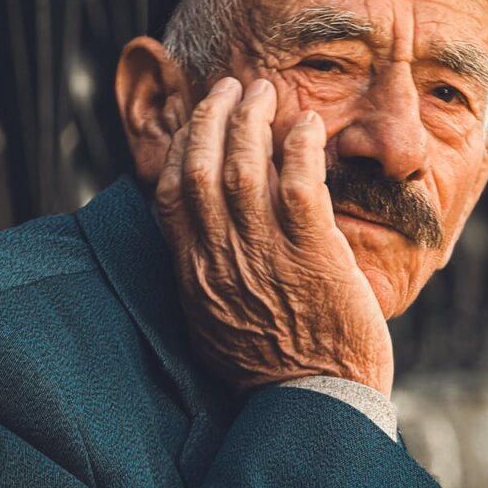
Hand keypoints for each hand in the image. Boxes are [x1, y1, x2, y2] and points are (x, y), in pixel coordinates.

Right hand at [155, 77, 393, 395]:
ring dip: (252, 119)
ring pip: (244, 166)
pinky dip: (300, 147)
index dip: (181, 145)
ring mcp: (265, 253)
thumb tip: (208, 234)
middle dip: (212, 116)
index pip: (171, 193)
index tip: (196, 119)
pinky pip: (298, 184)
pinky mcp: (312, 253)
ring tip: (264, 91)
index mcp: (194, 273)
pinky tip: (308, 125)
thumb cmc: (275, 362)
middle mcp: (220, 258)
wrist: (316, 401)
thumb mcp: (218, 320)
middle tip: (231, 87)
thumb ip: (210, 272)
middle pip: (201, 166)